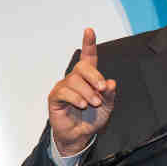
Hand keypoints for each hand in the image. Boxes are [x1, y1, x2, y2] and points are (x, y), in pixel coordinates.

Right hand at [48, 28, 115, 155]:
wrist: (82, 135)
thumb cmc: (93, 118)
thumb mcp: (107, 106)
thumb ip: (109, 94)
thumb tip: (111, 82)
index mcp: (88, 78)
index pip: (88, 58)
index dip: (89, 44)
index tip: (89, 30)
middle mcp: (75, 79)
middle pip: (82, 67)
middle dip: (94, 76)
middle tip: (102, 89)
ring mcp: (64, 87)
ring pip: (74, 81)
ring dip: (87, 92)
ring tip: (94, 103)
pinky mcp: (55, 98)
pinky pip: (64, 92)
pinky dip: (76, 98)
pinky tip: (82, 105)